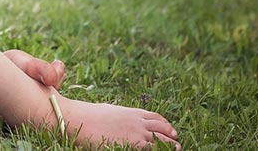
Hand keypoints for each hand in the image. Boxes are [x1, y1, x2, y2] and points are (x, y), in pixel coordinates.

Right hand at [54, 97, 181, 149]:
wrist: (81, 119)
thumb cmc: (90, 115)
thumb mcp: (110, 111)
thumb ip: (121, 115)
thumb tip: (121, 118)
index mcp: (134, 113)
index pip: (157, 118)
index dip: (166, 125)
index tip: (171, 131)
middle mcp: (139, 123)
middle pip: (163, 130)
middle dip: (171, 137)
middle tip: (177, 143)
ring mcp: (137, 135)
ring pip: (162, 141)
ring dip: (171, 146)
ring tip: (177, 150)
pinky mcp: (133, 145)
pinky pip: (153, 149)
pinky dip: (159, 150)